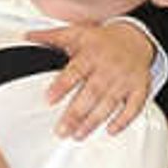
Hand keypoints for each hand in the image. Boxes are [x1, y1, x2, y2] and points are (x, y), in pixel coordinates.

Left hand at [33, 19, 155, 137]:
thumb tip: (27, 36)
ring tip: (78, 135)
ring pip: (109, 103)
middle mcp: (109, 68)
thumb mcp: (77, 33)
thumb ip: (52, 37)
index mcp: (92, 54)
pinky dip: (123, 120)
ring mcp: (125, 79)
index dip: (62, 85)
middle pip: (92, 93)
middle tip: (61, 130)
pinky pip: (134, 106)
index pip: (75, 71)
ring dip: (94, 121)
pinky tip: (110, 130)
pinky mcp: (139, 88)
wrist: (135, 38)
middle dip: (76, 113)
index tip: (49, 99)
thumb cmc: (102, 40)